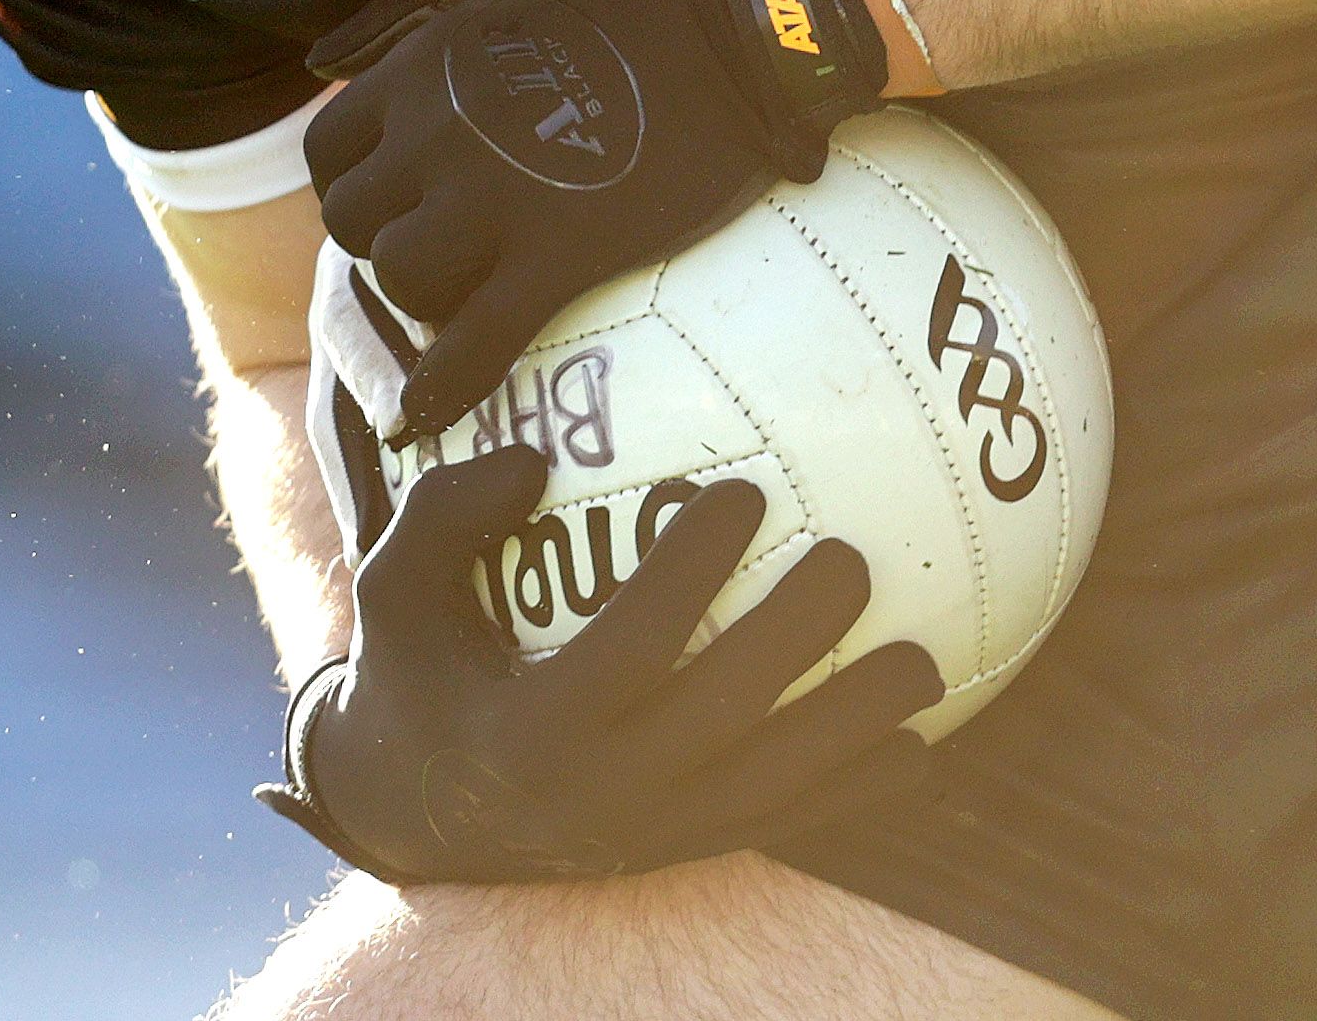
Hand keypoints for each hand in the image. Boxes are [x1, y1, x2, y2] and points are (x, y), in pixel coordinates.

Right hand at [257, 445, 939, 882]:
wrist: (423, 811)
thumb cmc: (418, 668)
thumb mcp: (393, 591)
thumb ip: (444, 517)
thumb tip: (531, 463)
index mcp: (531, 734)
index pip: (627, 650)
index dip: (688, 575)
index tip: (743, 490)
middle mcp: (600, 798)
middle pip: (721, 719)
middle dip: (793, 642)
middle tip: (852, 559)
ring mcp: (651, 837)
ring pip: (773, 789)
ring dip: (853, 730)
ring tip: (921, 663)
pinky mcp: (687, 854)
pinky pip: (784, 825)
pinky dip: (854, 792)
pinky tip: (923, 747)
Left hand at [305, 0, 883, 441]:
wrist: (728, 26)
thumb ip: (394, 23)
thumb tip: (315, 62)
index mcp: (418, 73)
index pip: (328, 154)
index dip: (353, 184)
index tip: (393, 196)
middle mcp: (436, 137)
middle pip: (352, 225)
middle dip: (381, 241)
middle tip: (436, 244)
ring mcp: (494, 200)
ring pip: (401, 281)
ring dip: (422, 296)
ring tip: (464, 291)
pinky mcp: (560, 253)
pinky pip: (478, 343)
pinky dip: (446, 388)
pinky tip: (429, 414)